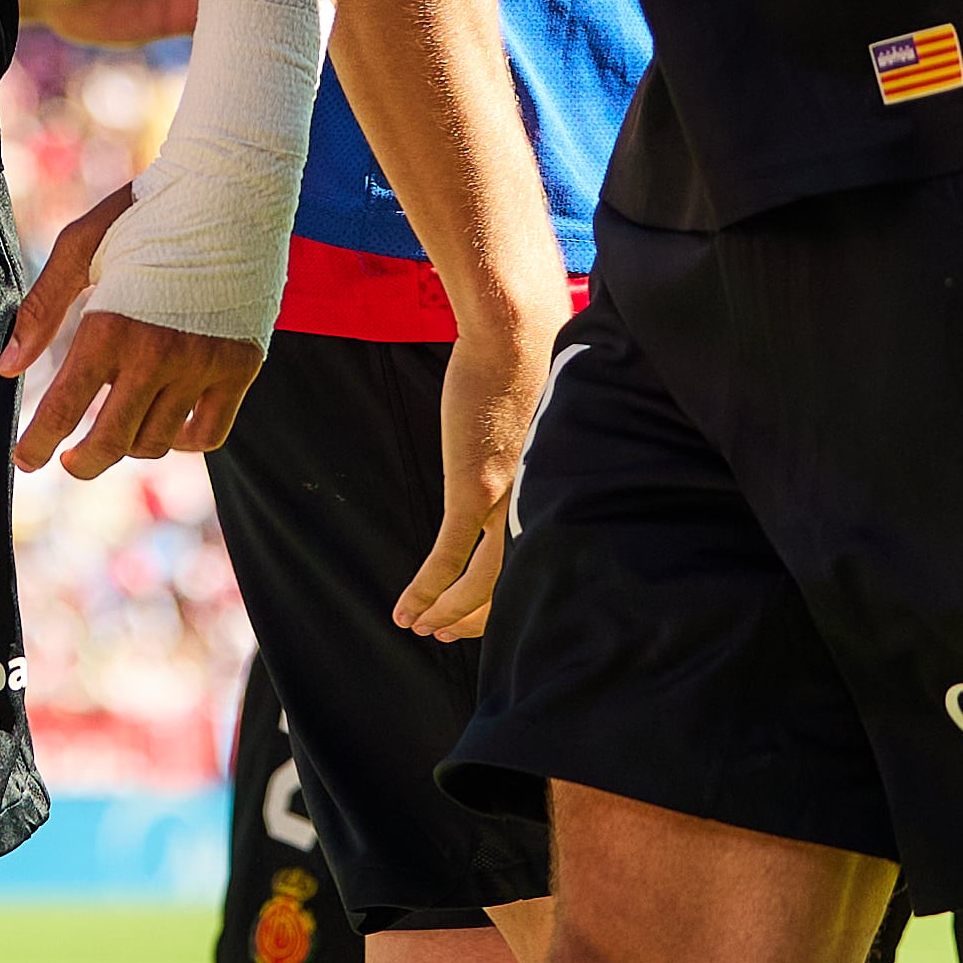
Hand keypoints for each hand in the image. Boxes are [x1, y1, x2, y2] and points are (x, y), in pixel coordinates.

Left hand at [0, 181, 266, 475]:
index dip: (37, 443)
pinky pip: (209, 434)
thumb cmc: (146, 210)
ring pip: (158, 441)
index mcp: (111, 325)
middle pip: (112, 441)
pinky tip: (169, 424)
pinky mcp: (240, 367)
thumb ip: (42, 308)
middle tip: (68, 462)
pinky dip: (184, 439)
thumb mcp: (82, 246)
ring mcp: (203, 365)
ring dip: (130, 443)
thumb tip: (8, 367)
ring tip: (119, 426)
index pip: (64, 408)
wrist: (232, 188)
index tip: (25, 459)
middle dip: (81, 463)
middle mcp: (157, 354)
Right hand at [395, 298, 564, 641]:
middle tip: (448, 633)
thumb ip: (537, 453)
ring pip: (480, 586)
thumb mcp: (544, 420)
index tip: (484, 612)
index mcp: (557, 493)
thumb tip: (527, 457)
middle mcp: (540, 506)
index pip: (538, 565)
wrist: (516, 329)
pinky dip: (425, 591)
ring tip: (422, 629)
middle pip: (512, 587)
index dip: (511, 599)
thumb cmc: (532, 359)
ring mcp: (508, 501)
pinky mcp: (475, 488)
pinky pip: (447, 557)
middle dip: (476, 618)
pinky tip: (406, 611)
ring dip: (447, 614)